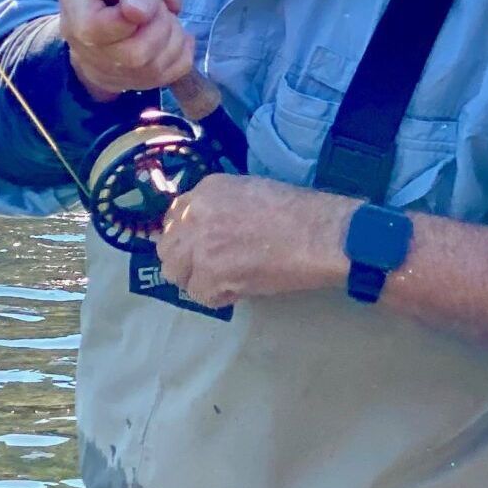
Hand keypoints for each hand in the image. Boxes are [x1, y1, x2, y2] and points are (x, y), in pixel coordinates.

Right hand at [59, 0, 193, 100]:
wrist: (127, 11)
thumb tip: (137, 11)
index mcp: (74, 5)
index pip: (95, 28)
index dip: (129, 19)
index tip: (141, 6)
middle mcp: (80, 43)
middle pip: (133, 54)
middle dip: (161, 27)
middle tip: (160, 10)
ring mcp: (103, 70)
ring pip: (152, 67)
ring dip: (173, 39)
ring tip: (166, 21)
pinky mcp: (127, 84)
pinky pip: (168, 76)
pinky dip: (181, 54)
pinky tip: (172, 39)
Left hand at [155, 173, 352, 309]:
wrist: (320, 234)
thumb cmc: (301, 212)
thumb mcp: (253, 191)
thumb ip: (222, 207)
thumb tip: (212, 230)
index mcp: (206, 190)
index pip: (174, 218)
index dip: (188, 238)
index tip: (203, 248)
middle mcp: (194, 215)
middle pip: (168, 248)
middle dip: (187, 261)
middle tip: (213, 270)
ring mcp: (199, 246)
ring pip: (177, 274)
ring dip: (199, 281)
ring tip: (227, 280)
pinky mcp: (210, 275)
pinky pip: (200, 295)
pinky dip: (220, 297)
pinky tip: (242, 288)